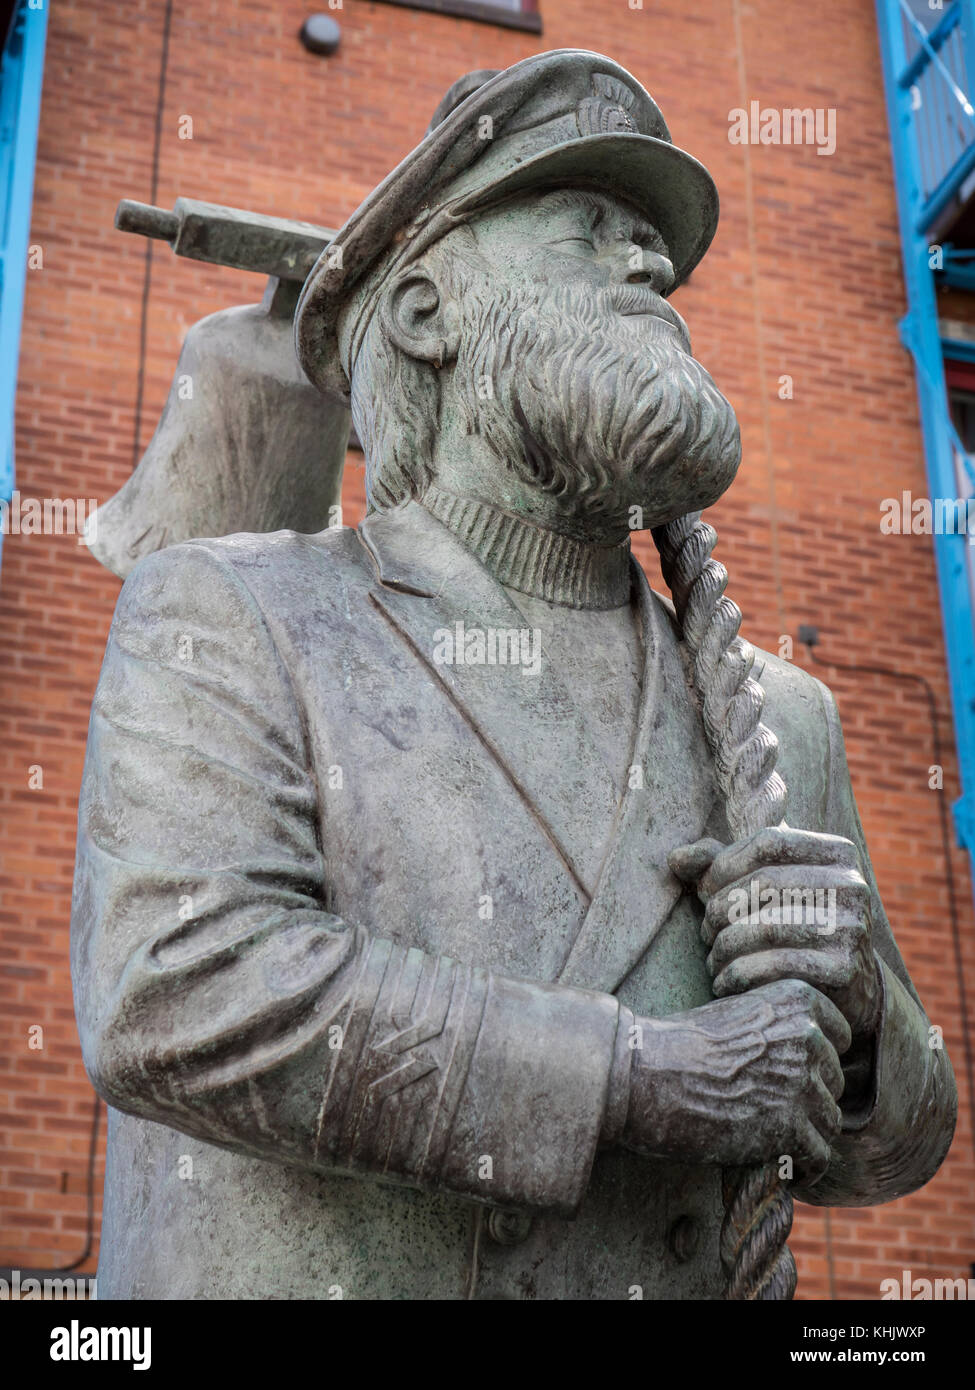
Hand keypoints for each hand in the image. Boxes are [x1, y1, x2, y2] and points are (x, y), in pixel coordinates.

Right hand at [621, 980, 850, 1181]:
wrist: (644, 1073)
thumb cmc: (680, 1044)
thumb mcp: (738, 1013)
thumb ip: (780, 1028)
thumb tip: (812, 1058)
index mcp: (798, 1000)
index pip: (838, 1037)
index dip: (811, 1060)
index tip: (783, 1072)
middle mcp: (809, 1036)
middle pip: (833, 1081)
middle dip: (806, 1097)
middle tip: (764, 1107)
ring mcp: (802, 1082)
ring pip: (829, 1121)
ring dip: (803, 1133)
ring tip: (764, 1135)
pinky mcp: (791, 1126)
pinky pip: (819, 1157)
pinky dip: (801, 1166)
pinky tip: (776, 1161)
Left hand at [670, 826, 882, 1039]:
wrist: (846, 987)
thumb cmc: (792, 922)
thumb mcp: (763, 884)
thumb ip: (719, 863)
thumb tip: (675, 858)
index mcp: (838, 852)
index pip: (769, 841)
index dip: (725, 864)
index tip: (704, 890)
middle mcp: (853, 885)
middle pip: (765, 882)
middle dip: (722, 907)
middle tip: (705, 929)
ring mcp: (853, 927)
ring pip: (767, 926)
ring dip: (725, 944)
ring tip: (712, 956)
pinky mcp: (844, 969)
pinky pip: (775, 965)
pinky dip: (737, 974)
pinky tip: (723, 981)